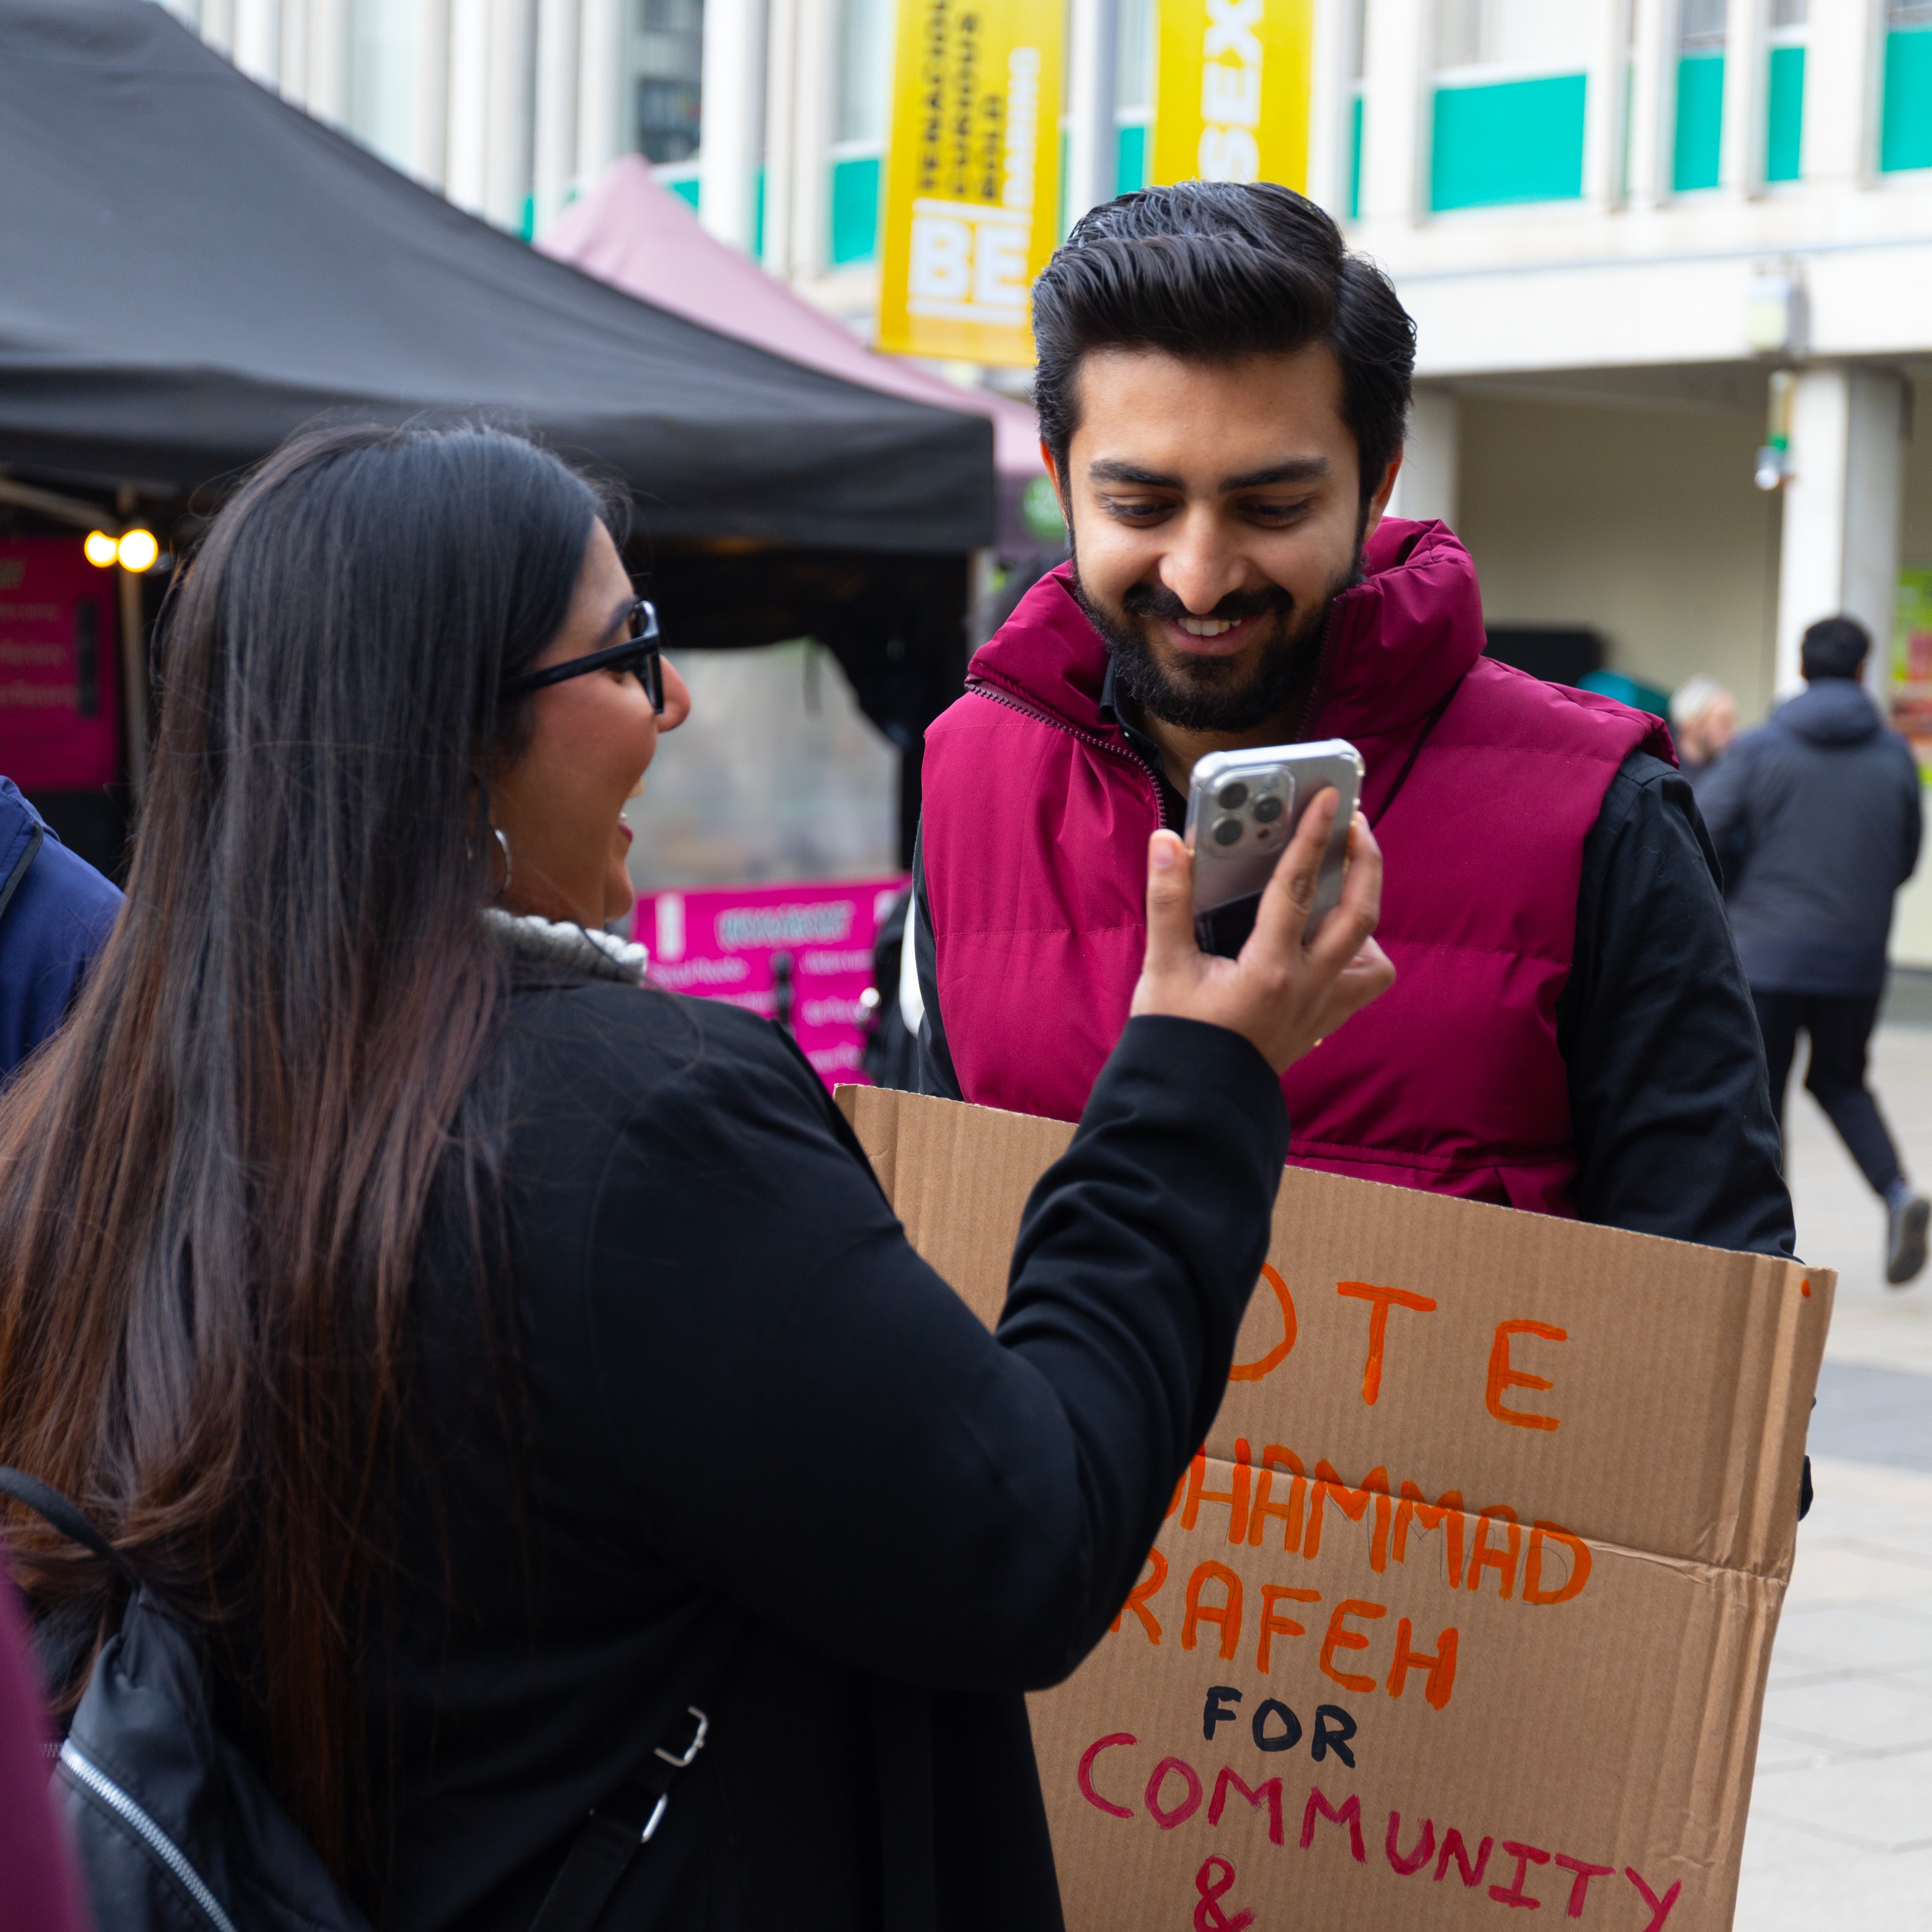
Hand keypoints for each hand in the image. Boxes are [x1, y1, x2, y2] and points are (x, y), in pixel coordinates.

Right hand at [1129, 791, 1394, 1075]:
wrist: (1189, 1102)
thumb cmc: (1176, 1038)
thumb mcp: (1163, 966)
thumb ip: (1168, 900)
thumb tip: (1169, 841)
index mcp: (1269, 969)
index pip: (1298, 888)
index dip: (1313, 836)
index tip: (1330, 798)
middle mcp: (1307, 988)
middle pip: (1359, 914)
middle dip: (1365, 862)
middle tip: (1355, 826)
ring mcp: (1320, 1010)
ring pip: (1375, 958)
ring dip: (1366, 917)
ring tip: (1344, 889)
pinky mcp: (1320, 1026)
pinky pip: (1360, 987)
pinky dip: (1358, 959)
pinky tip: (1330, 944)